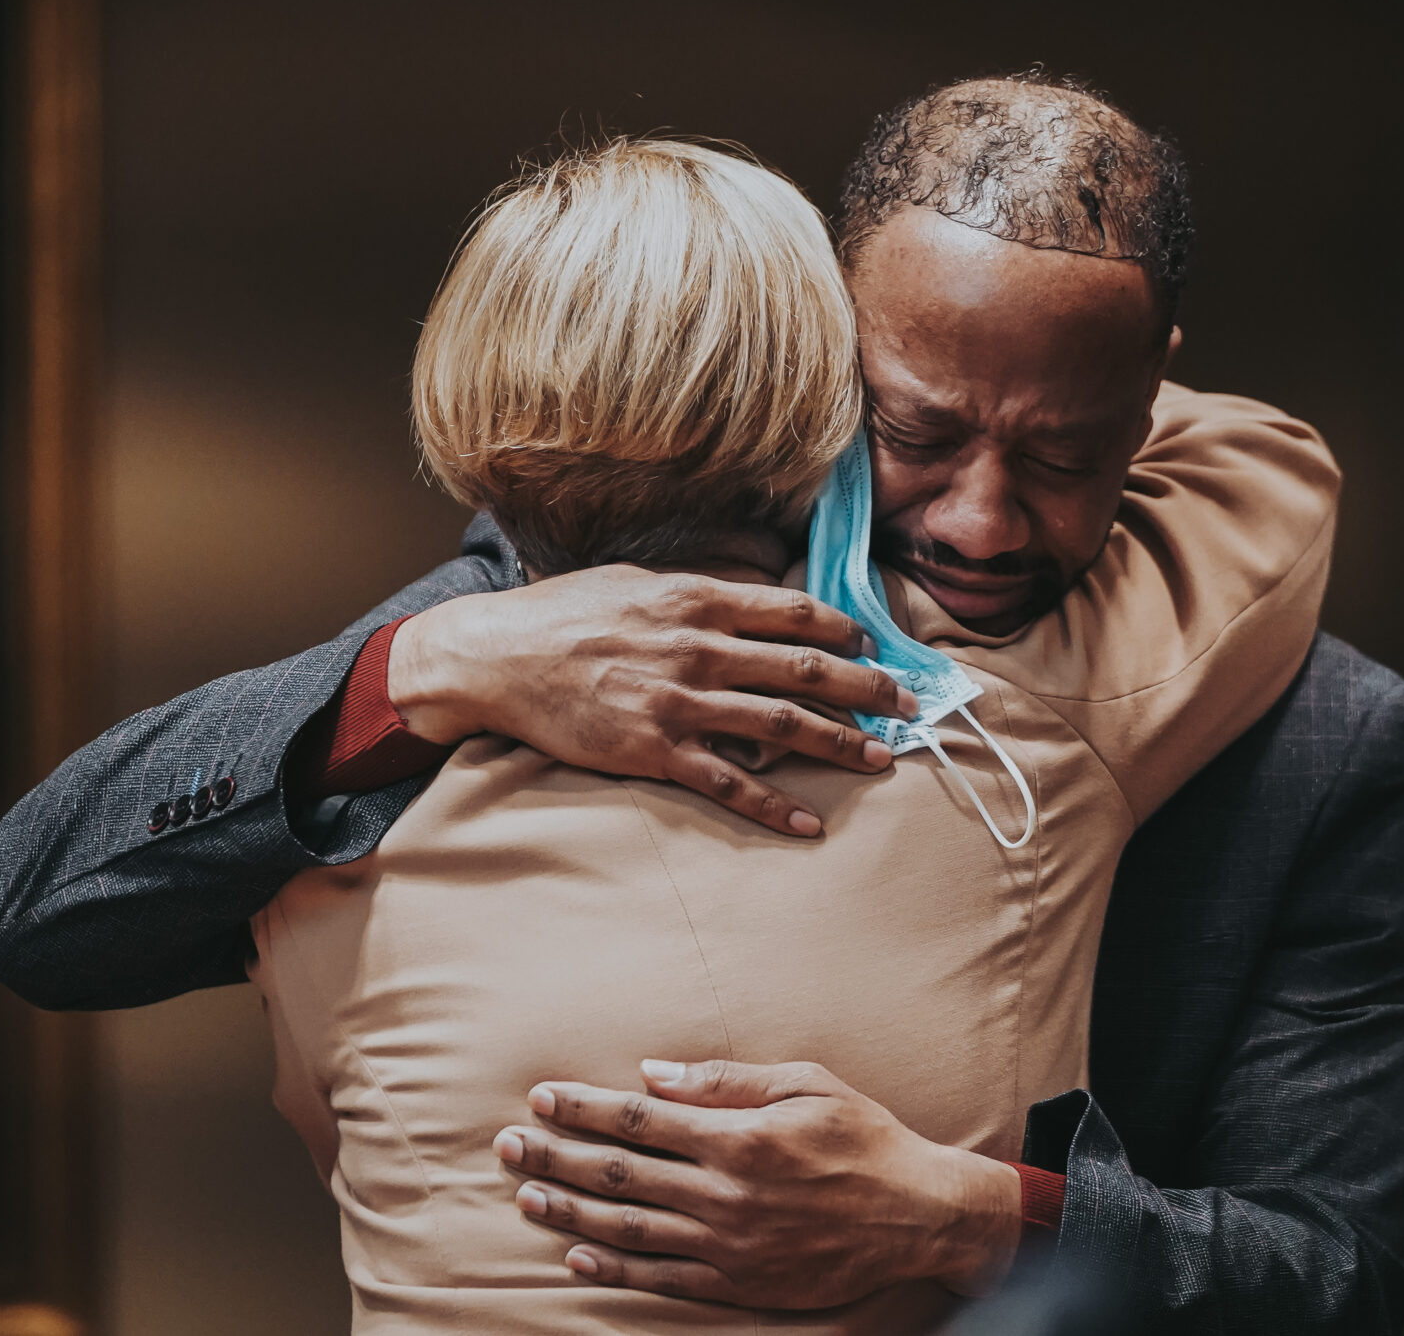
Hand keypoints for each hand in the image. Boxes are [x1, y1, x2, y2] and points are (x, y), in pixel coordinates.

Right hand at [387, 567, 916, 836]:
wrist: (495, 657)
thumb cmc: (563, 614)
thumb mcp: (636, 580)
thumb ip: (698, 590)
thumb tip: (750, 590)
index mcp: (696, 599)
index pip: (793, 613)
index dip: (843, 630)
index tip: (875, 645)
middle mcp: (698, 648)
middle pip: (804, 670)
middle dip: (867, 688)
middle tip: (907, 703)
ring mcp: (678, 702)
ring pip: (782, 726)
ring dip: (841, 743)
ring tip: (882, 759)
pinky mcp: (654, 751)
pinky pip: (730, 783)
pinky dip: (775, 806)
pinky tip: (809, 822)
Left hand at [494, 1059, 1020, 1307]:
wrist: (916, 1216)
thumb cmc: (864, 1138)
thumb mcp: (807, 1084)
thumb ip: (727, 1079)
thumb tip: (655, 1072)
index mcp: (739, 1136)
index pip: (640, 1118)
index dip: (584, 1107)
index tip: (542, 1096)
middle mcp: (724, 1192)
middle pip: (620, 1173)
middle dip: (556, 1155)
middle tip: (507, 1146)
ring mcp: (728, 1243)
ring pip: (628, 1227)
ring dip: (570, 1209)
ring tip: (525, 1195)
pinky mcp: (739, 1282)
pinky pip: (662, 1276)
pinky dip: (613, 1267)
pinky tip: (575, 1256)